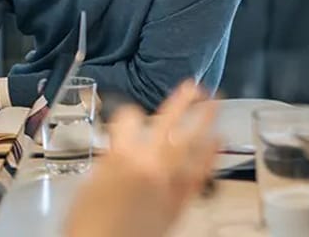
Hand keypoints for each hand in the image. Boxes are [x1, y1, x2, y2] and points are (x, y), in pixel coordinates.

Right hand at [65, 81, 218, 236]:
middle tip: (196, 86)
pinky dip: (210, 154)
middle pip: (171, 122)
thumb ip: (111, 159)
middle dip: (183, 100)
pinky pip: (201, 171)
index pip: (129, 118)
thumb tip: (122, 149)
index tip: (128, 114)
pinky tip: (218, 141)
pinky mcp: (181, 200)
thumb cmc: (90, 224)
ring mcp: (169, 181)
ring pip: (193, 143)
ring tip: (216, 103)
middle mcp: (150, 164)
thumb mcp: (91, 182)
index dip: (126, 113)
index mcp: (122, 155)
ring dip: (206, 120)